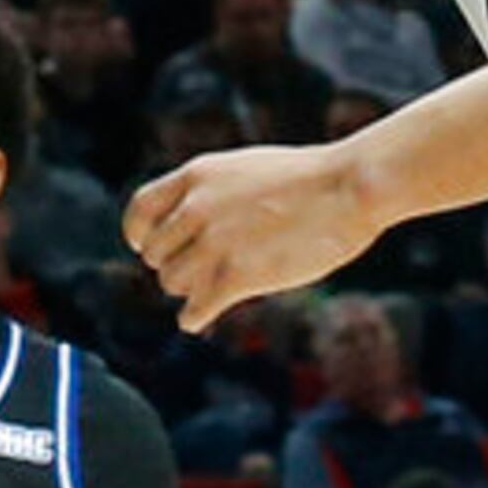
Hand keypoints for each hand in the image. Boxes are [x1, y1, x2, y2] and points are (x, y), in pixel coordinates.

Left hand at [123, 142, 386, 332]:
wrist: (348, 189)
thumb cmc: (308, 179)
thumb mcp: (245, 170)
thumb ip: (210, 194)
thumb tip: (187, 221)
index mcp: (196, 176)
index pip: (140, 210)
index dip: (139, 233)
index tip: (143, 247)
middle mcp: (196, 209)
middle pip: (156, 253)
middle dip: (173, 264)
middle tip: (195, 272)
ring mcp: (215, 243)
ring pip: (172, 283)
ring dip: (189, 290)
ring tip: (208, 290)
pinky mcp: (237, 277)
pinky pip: (194, 309)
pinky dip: (193, 316)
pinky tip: (199, 318)